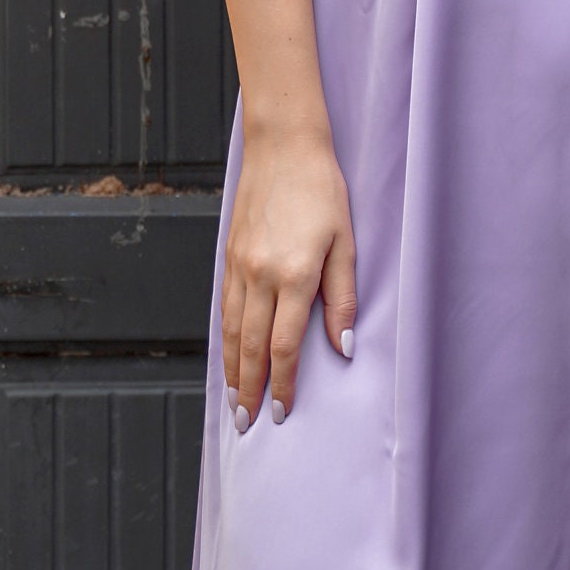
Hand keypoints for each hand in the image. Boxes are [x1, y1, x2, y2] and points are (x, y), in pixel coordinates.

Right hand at [221, 119, 356, 426]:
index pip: (284, 346)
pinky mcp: (229, 254)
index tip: (282, 412)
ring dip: (231, 370)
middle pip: (250, 347)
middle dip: (249, 389)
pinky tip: (227, 354)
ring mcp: (239, 265)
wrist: (283, 145)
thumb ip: (342, 297)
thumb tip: (342, 346)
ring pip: (231, 330)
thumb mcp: (345, 242)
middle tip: (247, 424)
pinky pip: (224, 306)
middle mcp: (260, 275)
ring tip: (233, 402)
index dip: (283, 384)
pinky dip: (224, 337)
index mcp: (293, 276)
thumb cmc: (322, 190)